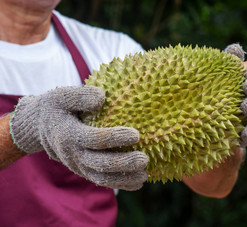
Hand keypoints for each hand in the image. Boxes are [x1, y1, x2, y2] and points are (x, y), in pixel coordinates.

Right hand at [10, 86, 148, 190]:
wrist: (40, 128)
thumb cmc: (57, 107)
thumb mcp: (63, 95)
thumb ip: (81, 95)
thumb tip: (102, 97)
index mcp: (68, 135)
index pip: (95, 139)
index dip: (115, 138)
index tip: (136, 134)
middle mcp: (73, 155)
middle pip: (100, 164)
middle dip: (123, 164)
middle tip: (144, 159)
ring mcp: (78, 166)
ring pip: (102, 178)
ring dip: (124, 179)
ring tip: (144, 175)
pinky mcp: (84, 171)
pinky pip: (102, 182)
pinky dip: (120, 184)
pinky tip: (137, 182)